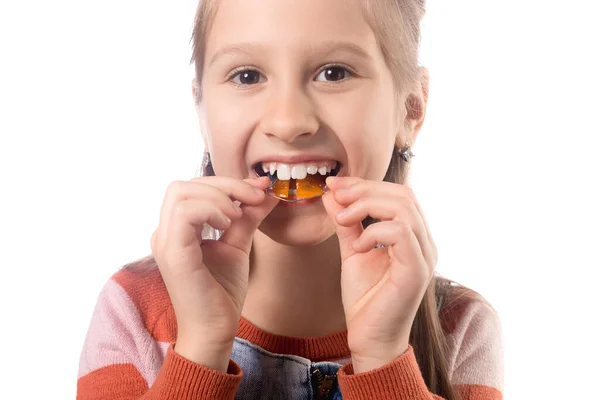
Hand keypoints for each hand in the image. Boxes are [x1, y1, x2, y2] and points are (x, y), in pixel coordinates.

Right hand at [150, 176, 277, 370]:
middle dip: (224, 184)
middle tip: (253, 198)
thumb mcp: (238, 244)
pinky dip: (210, 209)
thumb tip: (268, 192)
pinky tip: (228, 224)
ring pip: (180, 192)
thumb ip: (248, 217)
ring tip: (237, 216)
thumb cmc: (221, 293)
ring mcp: (165, 242)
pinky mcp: (173, 253)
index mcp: (177, 230)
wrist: (215, 330)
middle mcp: (165, 232)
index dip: (227, 183)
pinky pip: (184, 213)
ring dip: (217, 196)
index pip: (193, 188)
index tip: (259, 189)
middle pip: (184, 185)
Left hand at [322, 176, 437, 372]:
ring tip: (342, 219)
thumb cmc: (365, 298)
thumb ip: (346, 222)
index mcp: (412, 235)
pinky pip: (401, 232)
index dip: (364, 184)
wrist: (370, 337)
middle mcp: (424, 242)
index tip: (333, 184)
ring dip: (366, 206)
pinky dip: (374, 231)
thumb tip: (331, 193)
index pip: (396, 194)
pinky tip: (358, 245)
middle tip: (335, 195)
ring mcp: (424, 255)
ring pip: (404, 207)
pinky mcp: (417, 270)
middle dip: (364, 189)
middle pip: (403, 194)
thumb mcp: (352, 250)